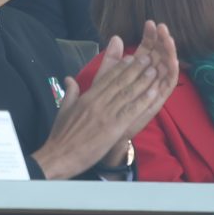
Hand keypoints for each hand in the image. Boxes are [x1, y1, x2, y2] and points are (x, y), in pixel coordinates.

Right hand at [34, 29, 175, 179]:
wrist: (59, 156)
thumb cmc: (60, 136)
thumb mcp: (63, 110)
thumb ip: (70, 93)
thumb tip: (69, 79)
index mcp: (86, 98)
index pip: (106, 78)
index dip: (121, 67)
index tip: (131, 58)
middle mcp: (97, 102)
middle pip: (119, 82)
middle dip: (135, 68)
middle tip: (148, 58)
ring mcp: (106, 114)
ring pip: (127, 93)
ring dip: (143, 80)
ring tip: (154, 70)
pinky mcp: (113, 128)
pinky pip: (131, 110)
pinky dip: (144, 100)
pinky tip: (154, 92)